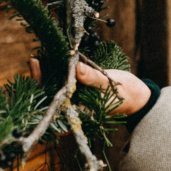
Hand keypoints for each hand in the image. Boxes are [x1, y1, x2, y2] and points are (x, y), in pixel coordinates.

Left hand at [28, 58, 150, 115]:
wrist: (136, 95)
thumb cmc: (125, 94)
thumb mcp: (109, 84)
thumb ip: (92, 78)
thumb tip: (76, 68)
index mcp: (79, 113)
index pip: (54, 106)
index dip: (42, 91)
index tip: (37, 75)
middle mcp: (74, 107)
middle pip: (50, 95)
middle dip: (41, 78)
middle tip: (34, 60)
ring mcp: (75, 98)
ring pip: (55, 87)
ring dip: (46, 73)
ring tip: (37, 58)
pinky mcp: (78, 88)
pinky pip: (63, 80)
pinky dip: (57, 69)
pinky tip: (50, 58)